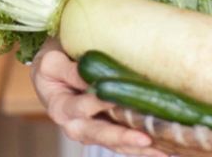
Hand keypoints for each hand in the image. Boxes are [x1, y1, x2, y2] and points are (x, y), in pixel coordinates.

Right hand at [30, 37, 168, 155]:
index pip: (82, 107)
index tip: (117, 100)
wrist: (48, 75)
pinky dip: (140, 148)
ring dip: (138, 149)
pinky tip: (164, 150)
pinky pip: (122, 142)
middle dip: (124, 138)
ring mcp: (91, 131)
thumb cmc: (51, 64)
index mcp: (62, 108)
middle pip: (102, 134)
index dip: (99, 104)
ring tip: (164, 152)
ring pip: (116, 144)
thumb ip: (71, 71)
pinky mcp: (104, 130)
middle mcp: (76, 126)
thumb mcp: (52, 63)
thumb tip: (94, 78)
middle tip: (146, 140)